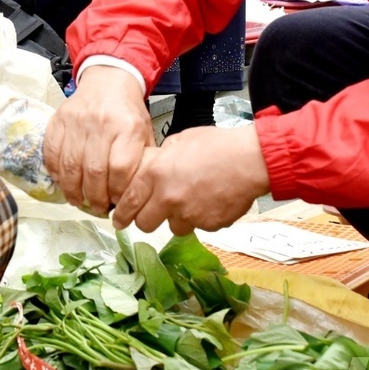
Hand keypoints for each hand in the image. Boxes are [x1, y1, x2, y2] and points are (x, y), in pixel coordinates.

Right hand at [45, 65, 152, 214]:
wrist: (108, 81)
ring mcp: (76, 121)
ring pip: (70, 166)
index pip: (120, 168)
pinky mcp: (58, 120)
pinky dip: (55, 172)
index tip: (117, 202)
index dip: (116, 191)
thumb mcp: (145, 132)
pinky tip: (63, 182)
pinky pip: (52, 152)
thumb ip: (142, 160)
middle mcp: (100, 124)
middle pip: (93, 171)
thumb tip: (136, 194)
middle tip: (97, 208)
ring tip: (78, 200)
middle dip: (94, 197)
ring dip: (73, 190)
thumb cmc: (127, 112)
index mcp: (127, 128)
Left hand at [113, 125, 268, 234]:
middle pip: (145, 224)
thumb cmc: (218, 146)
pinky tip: (209, 202)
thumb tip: (155, 165)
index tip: (118, 219)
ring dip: (176, 219)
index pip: (128, 203)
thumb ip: (162, 157)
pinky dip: (200, 218)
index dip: (121, 214)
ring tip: (190, 203)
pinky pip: (198, 227)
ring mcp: (188, 214)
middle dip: (147, 219)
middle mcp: (168, 197)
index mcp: (156, 174)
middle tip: (153, 213)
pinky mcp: (208, 225)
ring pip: (173, 228)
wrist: (249, 160)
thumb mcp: (179, 141)